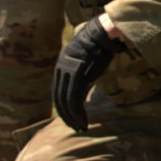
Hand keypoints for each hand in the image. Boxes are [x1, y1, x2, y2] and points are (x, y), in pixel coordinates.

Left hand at [52, 16, 124, 132]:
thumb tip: (84, 83)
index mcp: (61, 66)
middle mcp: (61, 70)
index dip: (62, 107)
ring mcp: (68, 73)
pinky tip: (84, 121)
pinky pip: (75, 100)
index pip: (57, 92)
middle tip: (75, 127)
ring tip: (80, 127)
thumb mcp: (85, 58)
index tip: (71, 117)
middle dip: (66, 116)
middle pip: (59, 99)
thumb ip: (80, 71)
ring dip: (73, 118)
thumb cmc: (99, 44)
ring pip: (66, 102)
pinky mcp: (78, 76)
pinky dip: (78, 113)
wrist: (103, 33)